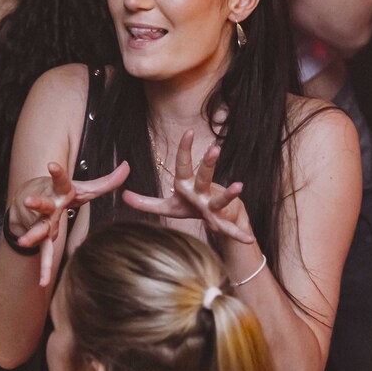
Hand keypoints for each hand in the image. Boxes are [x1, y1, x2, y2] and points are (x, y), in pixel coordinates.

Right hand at [7, 160, 131, 285]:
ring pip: (39, 228)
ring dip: (32, 235)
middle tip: (29, 201)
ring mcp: (44, 222)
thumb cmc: (64, 193)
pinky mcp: (43, 236)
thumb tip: (127, 166)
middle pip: (43, 204)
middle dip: (37, 203)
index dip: (57, 173)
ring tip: (24, 241)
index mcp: (60, 191)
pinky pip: (44, 253)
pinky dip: (44, 268)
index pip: (60, 180)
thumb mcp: (85, 187)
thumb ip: (107, 180)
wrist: (30, 197)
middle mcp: (50, 206)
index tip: (51, 165)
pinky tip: (43, 282)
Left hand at [120, 130, 255, 243]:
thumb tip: (123, 195)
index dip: (184, 149)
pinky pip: (229, 228)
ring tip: (239, 186)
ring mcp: (213, 206)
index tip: (189, 132)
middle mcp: (201, 193)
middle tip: (214, 148)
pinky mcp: (221, 220)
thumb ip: (145, 202)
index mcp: (187, 186)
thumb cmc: (191, 208)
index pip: (183, 165)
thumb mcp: (167, 206)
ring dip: (229, 194)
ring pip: (220, 199)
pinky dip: (238, 234)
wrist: (215, 220)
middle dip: (208, 163)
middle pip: (204, 176)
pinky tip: (248, 238)